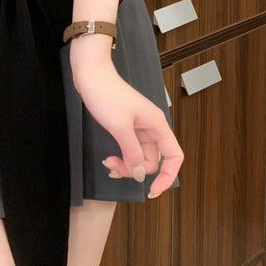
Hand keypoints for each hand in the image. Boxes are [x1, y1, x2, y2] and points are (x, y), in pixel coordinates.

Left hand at [72, 58, 182, 197]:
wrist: (91, 74)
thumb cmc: (107, 95)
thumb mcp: (120, 127)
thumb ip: (133, 152)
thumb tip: (141, 175)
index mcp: (156, 125)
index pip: (174, 157)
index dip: (167, 176)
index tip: (151, 191)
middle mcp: (151, 127)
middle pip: (152, 160)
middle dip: (135, 169)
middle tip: (113, 167)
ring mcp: (138, 126)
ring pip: (139, 156)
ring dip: (125, 164)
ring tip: (108, 162)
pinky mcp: (125, 125)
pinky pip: (129, 148)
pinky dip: (120, 156)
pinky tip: (108, 158)